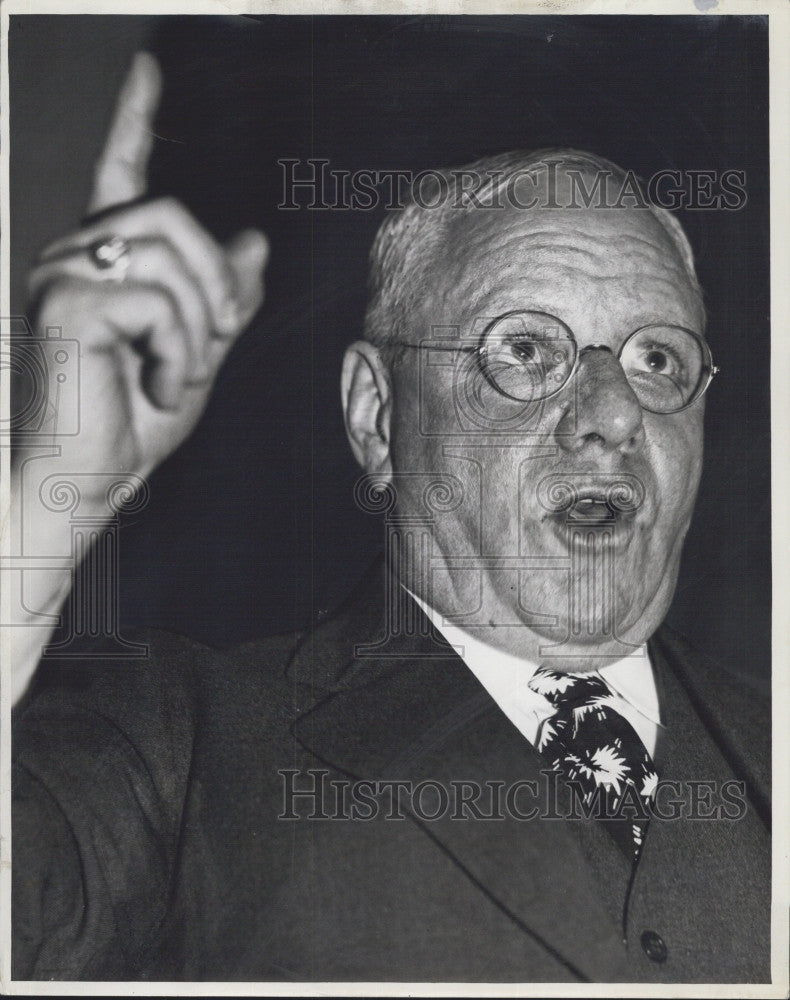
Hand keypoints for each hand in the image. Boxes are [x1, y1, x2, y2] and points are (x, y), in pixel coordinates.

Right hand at [23, 51, 267, 486]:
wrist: (88, 481)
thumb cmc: (133, 424)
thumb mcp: (198, 353)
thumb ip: (223, 298)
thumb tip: (255, 241)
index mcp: (106, 263)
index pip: (120, 176)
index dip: (134, 120)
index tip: (148, 68)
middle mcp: (75, 254)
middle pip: (174, 217)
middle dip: (217, 287)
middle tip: (214, 345)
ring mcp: (63, 273)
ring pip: (173, 257)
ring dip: (199, 331)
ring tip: (177, 377)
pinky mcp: (65, 301)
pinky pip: (159, 301)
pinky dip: (179, 354)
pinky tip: (158, 387)